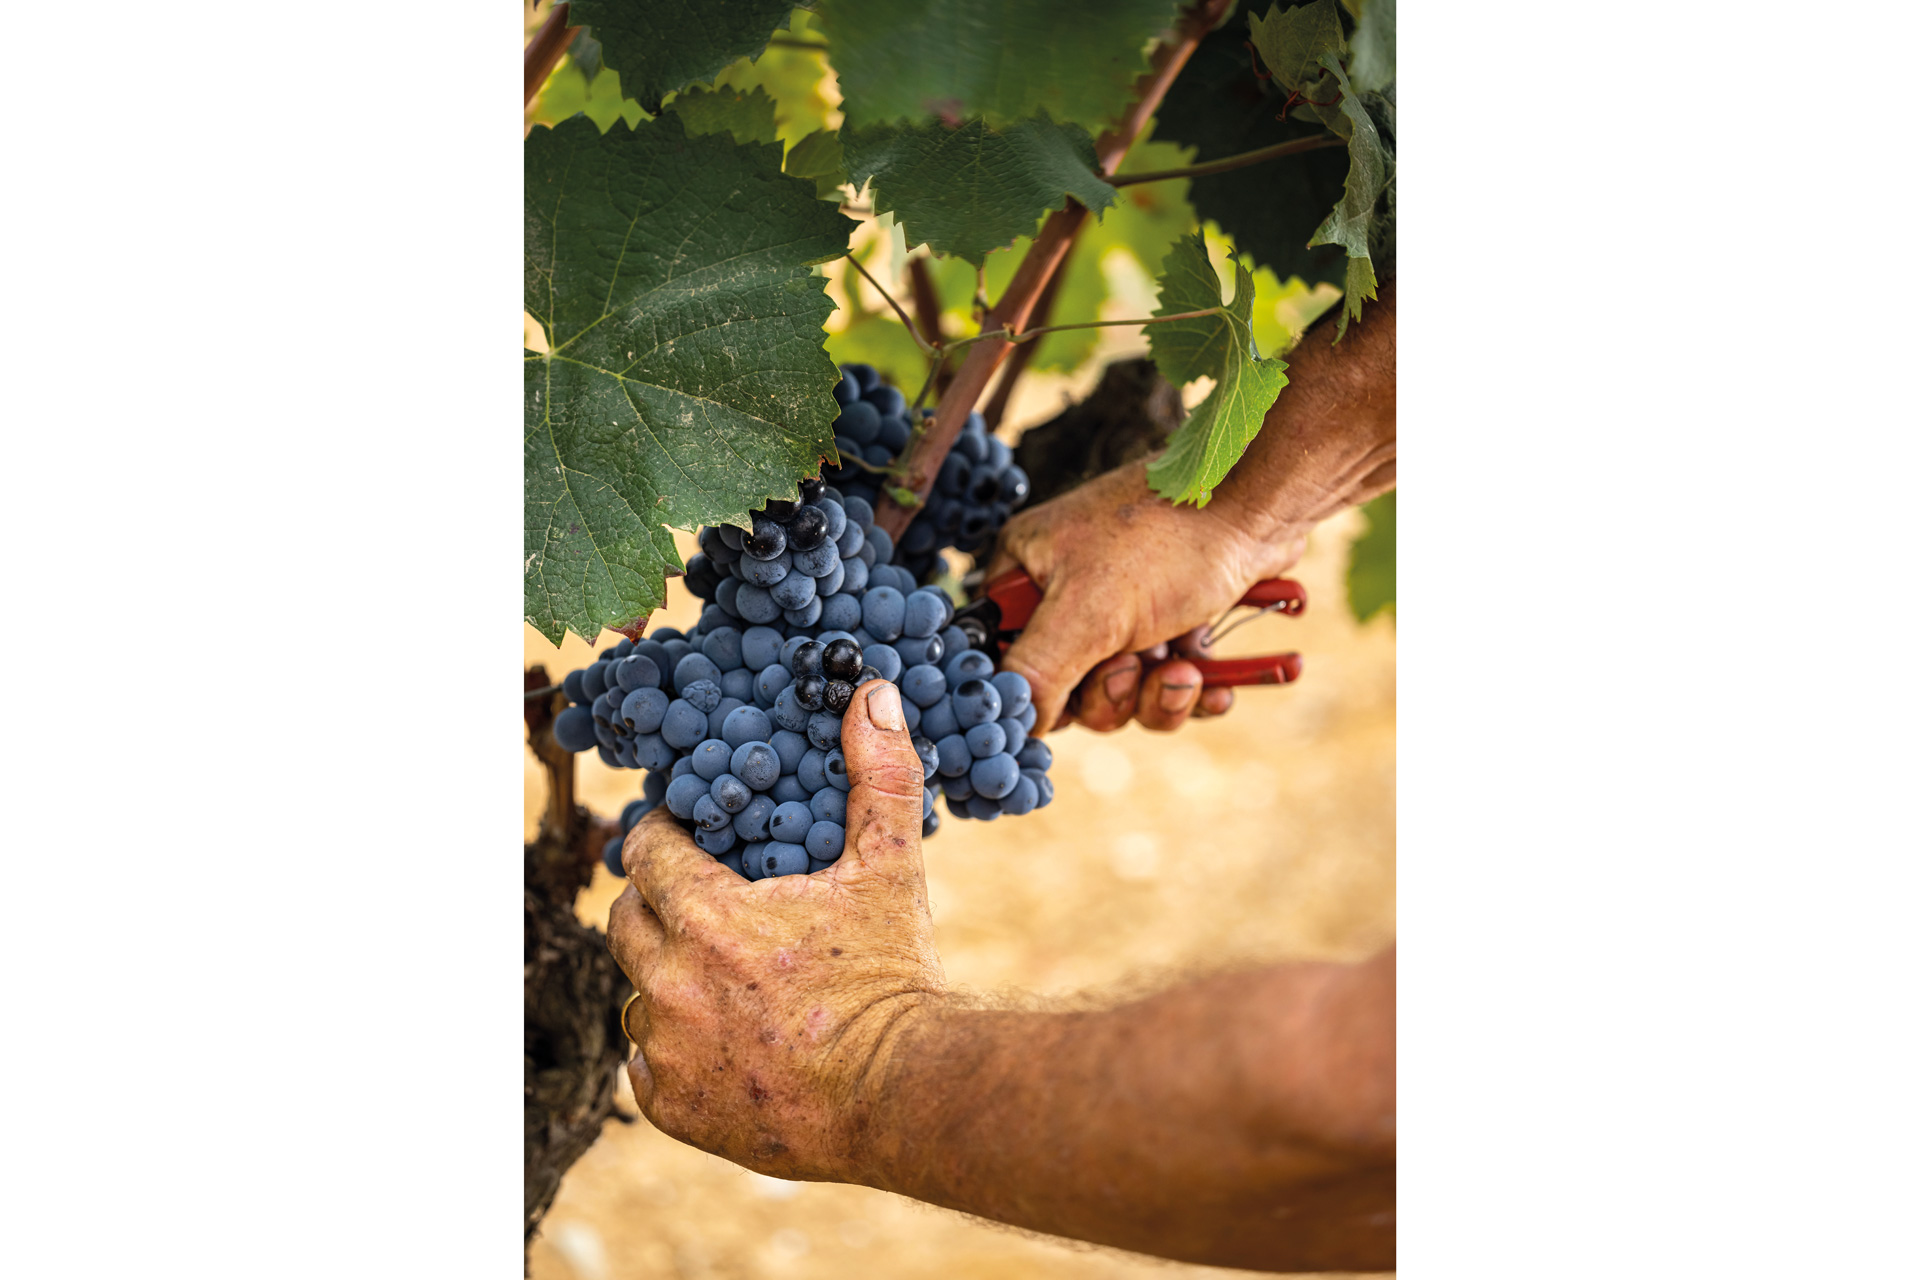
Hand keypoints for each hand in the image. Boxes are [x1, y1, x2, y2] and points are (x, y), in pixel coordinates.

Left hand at [608, 679, 944, 1181]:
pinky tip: (725, 1038)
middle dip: (660, 905)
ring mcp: (669, 1050)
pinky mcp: (674, 1105)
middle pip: (627, 920)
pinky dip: (676, 1050)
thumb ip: (878, 775)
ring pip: (637, 994)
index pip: (645, 852)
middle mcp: (673, 984)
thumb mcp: (891, 867)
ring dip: (669, 980)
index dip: (666, 838)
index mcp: (711, 917)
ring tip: (725, 978)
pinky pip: (644, 1064)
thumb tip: (873, 693)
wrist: (906, 1093)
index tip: (690, 839)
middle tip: (707, 905)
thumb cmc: (896, 977)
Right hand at [986, 462, 1303, 735]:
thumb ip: (1038, 672)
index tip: (1068, 704)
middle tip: (1133, 667)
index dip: (1035, 691)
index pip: (1005, 655)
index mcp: (1029, 572)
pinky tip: (1214, 685)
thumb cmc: (1169, 538)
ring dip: (1156, 695)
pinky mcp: (1176, 621)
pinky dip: (1192, 691)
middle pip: (1069, 687)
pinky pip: (1169, 683)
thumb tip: (1019, 722)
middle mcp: (1071, 591)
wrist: (1261, 505)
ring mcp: (1126, 609)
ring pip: (1124, 692)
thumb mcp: (1087, 611)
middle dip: (1110, 693)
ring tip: (1185, 669)